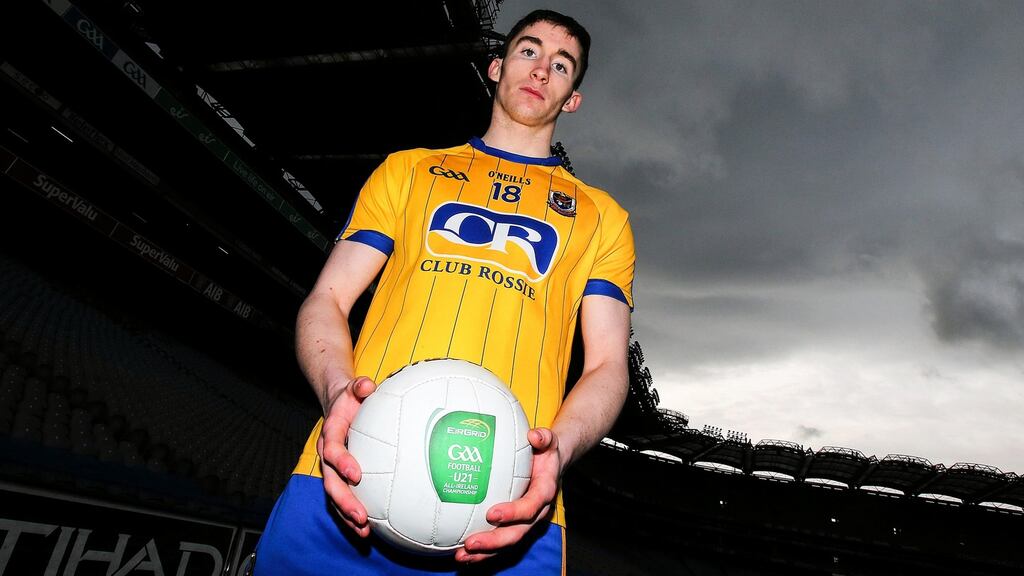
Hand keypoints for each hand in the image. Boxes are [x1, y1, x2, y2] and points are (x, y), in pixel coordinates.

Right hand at [316, 375, 376, 536]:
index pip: (333, 450)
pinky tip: (366, 529)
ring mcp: (331, 468)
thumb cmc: (351, 398)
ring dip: (346, 514)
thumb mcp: (354, 388)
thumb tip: (367, 384)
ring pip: (334, 495)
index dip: (342, 462)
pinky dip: (350, 514)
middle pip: (330, 481)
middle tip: (360, 515)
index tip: (356, 474)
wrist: (337, 404)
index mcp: (331, 433)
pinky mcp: (338, 476)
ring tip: (363, 529)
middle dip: (344, 499)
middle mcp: (327, 454)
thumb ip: (359, 386)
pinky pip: (342, 497)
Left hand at [455, 427, 563, 562]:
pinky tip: (461, 553)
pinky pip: (499, 542)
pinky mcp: (515, 526)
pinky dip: (482, 550)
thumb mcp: (548, 440)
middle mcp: (536, 513)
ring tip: (461, 556)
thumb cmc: (545, 452)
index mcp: (544, 493)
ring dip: (485, 553)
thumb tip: (534, 435)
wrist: (552, 465)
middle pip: (517, 533)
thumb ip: (544, 437)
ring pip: (507, 543)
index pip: (531, 507)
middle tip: (471, 543)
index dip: (514, 513)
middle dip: (494, 541)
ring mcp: (525, 522)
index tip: (492, 513)